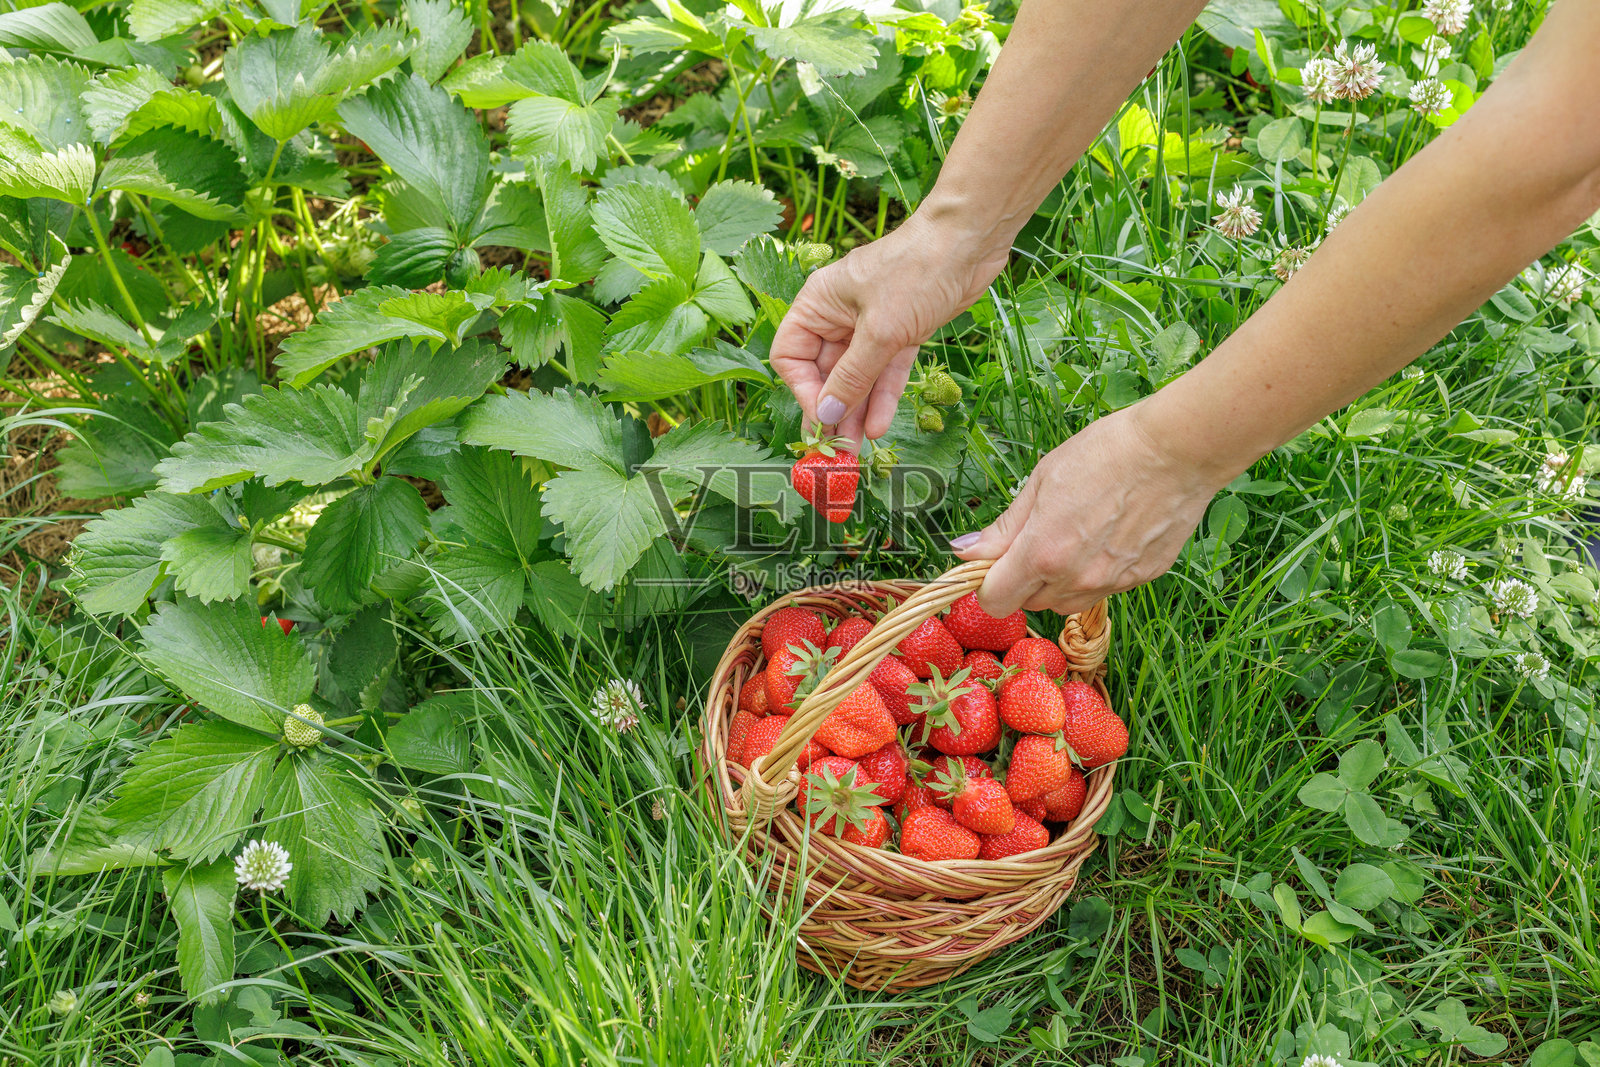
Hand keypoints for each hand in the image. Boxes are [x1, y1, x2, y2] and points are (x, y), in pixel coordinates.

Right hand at [770, 208, 1008, 443]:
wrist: (969, 242)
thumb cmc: (917, 271)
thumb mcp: (880, 331)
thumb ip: (852, 377)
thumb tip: (826, 415)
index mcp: (818, 303)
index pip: (792, 355)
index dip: (803, 389)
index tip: (822, 418)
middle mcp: (838, 315)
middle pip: (825, 372)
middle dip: (832, 410)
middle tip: (837, 450)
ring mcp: (871, 325)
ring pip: (857, 377)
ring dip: (857, 412)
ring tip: (858, 450)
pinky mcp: (901, 332)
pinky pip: (885, 372)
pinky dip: (883, 397)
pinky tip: (880, 426)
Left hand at [950, 401, 1229, 615]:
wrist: (1176, 450)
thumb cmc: (1105, 453)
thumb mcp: (1042, 481)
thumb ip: (1004, 527)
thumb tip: (964, 550)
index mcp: (1043, 553)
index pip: (996, 600)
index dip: (988, 585)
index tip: (994, 564)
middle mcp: (1076, 578)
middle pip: (1032, 603)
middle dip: (1024, 580)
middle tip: (1036, 539)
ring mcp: (1113, 582)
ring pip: (1068, 603)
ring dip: (1058, 583)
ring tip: (1074, 536)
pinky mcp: (1143, 578)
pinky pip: (1104, 590)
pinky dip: (1095, 574)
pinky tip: (1107, 536)